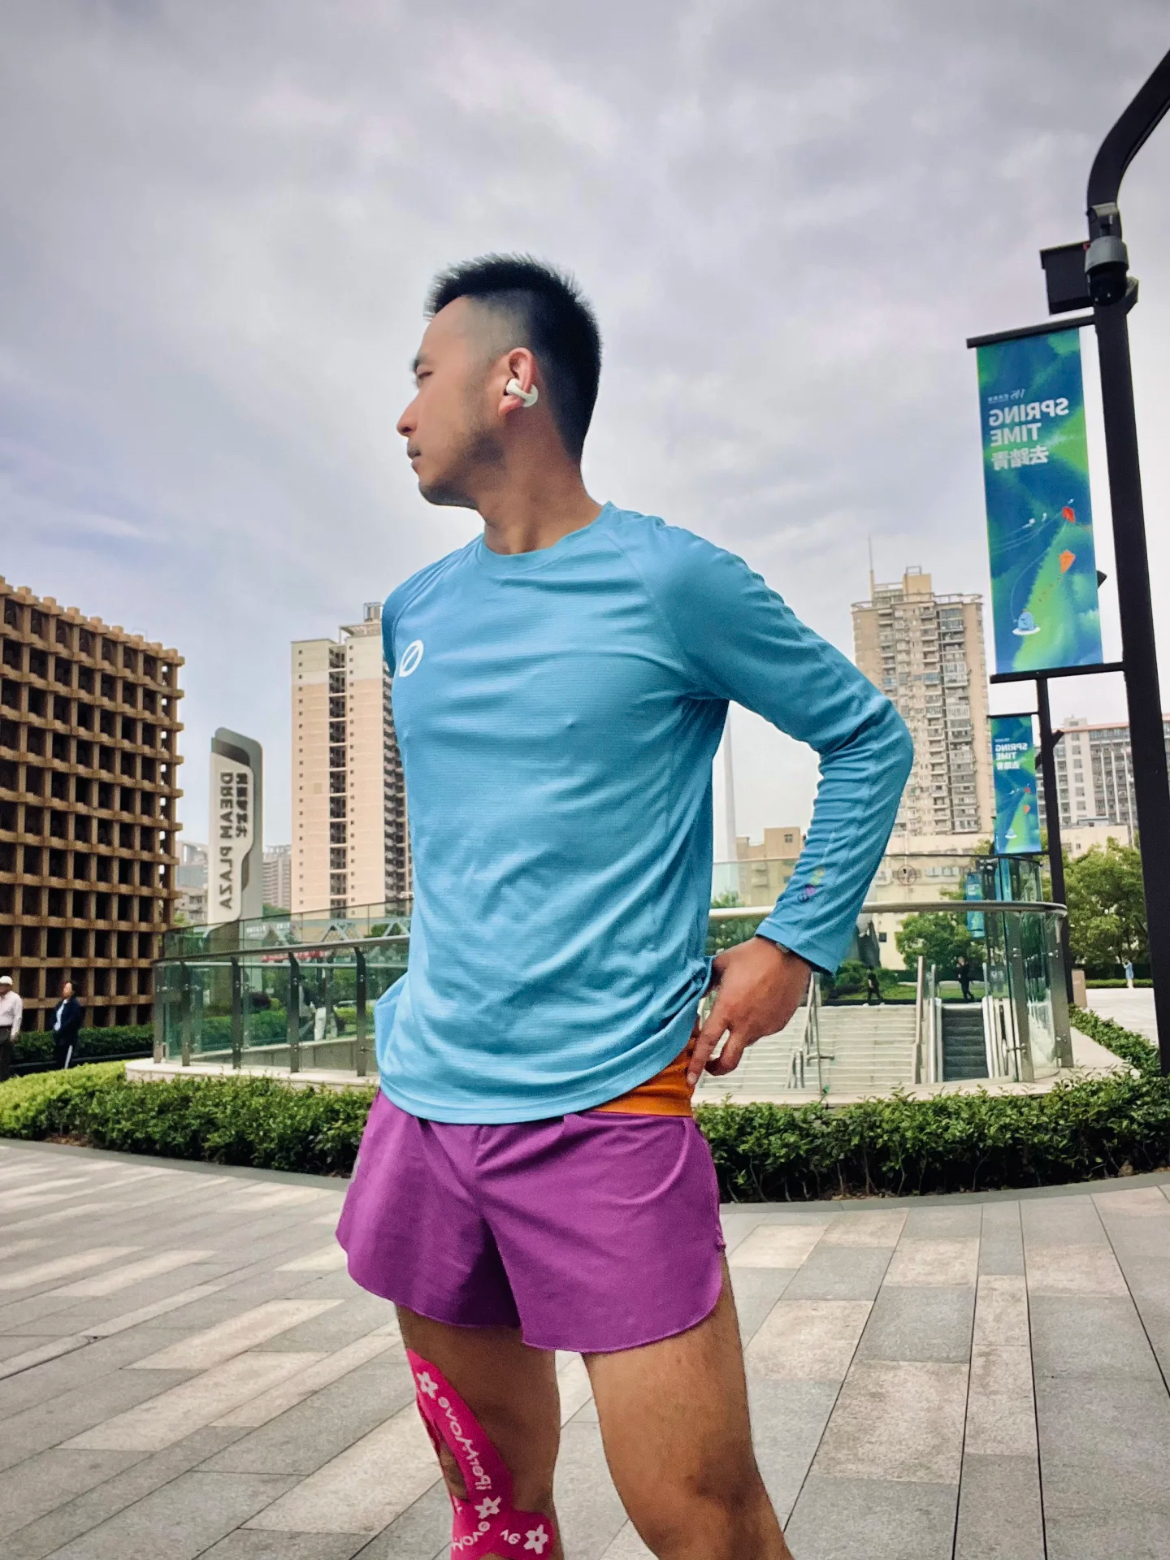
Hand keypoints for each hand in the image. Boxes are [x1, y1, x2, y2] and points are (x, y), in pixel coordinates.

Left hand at [687, 938, 811, 1085]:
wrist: (789, 953)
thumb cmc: (754, 955)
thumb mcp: (721, 965)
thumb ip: (706, 982)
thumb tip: (696, 991)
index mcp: (727, 1009)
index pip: (707, 1044)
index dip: (697, 1064)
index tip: (690, 1078)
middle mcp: (745, 1024)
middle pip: (729, 1061)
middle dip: (717, 1069)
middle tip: (711, 1066)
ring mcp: (763, 1026)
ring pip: (745, 1042)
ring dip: (737, 1036)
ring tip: (742, 1010)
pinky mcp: (778, 1024)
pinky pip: (762, 1031)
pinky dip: (755, 1025)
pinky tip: (758, 1005)